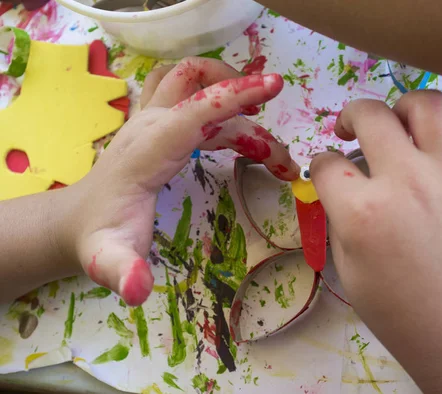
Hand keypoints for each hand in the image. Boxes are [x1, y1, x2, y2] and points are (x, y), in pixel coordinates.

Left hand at [65, 57, 298, 305]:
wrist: (74, 219)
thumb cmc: (99, 238)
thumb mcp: (108, 260)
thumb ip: (122, 272)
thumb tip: (139, 290)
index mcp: (147, 151)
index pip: (195, 111)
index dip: (235, 96)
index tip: (274, 86)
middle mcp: (149, 123)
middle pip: (205, 95)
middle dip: (251, 117)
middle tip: (282, 164)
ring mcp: (149, 116)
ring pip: (196, 83)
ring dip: (233, 95)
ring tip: (265, 143)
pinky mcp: (153, 118)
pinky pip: (188, 89)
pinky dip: (219, 97)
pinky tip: (238, 126)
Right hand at [310, 91, 441, 392]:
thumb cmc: (398, 311)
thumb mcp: (348, 268)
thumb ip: (340, 216)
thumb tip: (341, 184)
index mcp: (363, 211)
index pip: (327, 163)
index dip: (320, 165)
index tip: (326, 172)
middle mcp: (406, 181)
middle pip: (370, 115)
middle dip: (349, 116)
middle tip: (349, 129)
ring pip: (427, 106)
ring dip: (402, 109)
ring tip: (398, 125)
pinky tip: (440, 155)